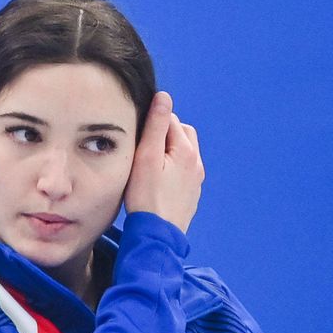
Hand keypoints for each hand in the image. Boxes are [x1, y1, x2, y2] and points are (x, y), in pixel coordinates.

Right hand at [122, 91, 203, 233]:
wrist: (157, 234)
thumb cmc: (147, 197)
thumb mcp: (146, 157)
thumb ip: (156, 125)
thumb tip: (164, 97)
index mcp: (186, 150)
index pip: (170, 120)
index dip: (152, 123)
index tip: (137, 135)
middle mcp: (196, 162)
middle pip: (182, 133)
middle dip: (164, 133)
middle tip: (143, 147)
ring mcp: (196, 179)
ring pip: (184, 152)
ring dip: (170, 150)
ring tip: (150, 164)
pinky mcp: (191, 193)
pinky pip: (184, 171)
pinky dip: (172, 168)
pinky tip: (158, 180)